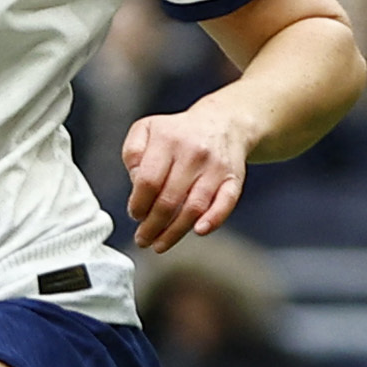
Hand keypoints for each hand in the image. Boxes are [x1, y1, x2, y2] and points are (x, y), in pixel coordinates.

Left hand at [121, 103, 252, 251]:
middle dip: (152, 226)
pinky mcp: (234, 178)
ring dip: (175, 232)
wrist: (223, 121)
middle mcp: (193, 152)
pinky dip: (213, 220)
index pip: (148, 181)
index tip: (135, 215)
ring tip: (160, 244)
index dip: (138, 204)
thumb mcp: (147, 129)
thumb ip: (132, 153)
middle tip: (143, 239)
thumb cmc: (179, 133)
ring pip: (194, 207)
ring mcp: (215, 166)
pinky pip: (226, 203)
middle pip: (169, 199)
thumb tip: (136, 185)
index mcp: (168, 139)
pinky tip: (198, 231)